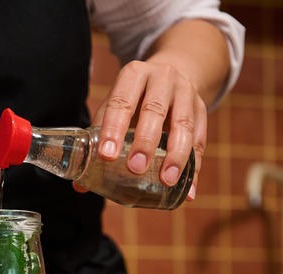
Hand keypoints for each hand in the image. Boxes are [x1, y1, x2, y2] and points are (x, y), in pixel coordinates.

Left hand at [89, 60, 206, 200]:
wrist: (170, 74)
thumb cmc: (133, 97)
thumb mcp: (114, 106)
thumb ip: (97, 139)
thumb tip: (80, 186)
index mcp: (133, 75)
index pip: (121, 102)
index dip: (113, 128)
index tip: (106, 156)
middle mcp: (162, 78)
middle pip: (154, 110)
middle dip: (145, 141)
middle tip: (136, 168)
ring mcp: (186, 92)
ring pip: (183, 124)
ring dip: (175, 155)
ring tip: (166, 181)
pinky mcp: (202, 108)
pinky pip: (200, 139)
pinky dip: (194, 166)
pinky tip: (187, 190)